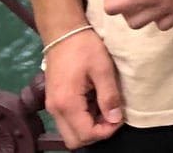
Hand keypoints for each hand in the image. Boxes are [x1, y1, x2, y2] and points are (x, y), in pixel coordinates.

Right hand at [42, 29, 123, 147]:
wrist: (63, 33)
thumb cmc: (84, 47)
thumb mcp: (103, 69)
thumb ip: (109, 96)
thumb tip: (116, 119)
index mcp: (67, 103)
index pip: (85, 134)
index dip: (106, 131)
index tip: (119, 117)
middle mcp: (55, 110)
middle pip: (75, 139)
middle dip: (97, 133)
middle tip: (112, 114)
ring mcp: (52, 106)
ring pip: (71, 132)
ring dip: (90, 126)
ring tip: (106, 106)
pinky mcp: (54, 101)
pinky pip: (68, 120)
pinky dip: (83, 118)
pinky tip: (96, 101)